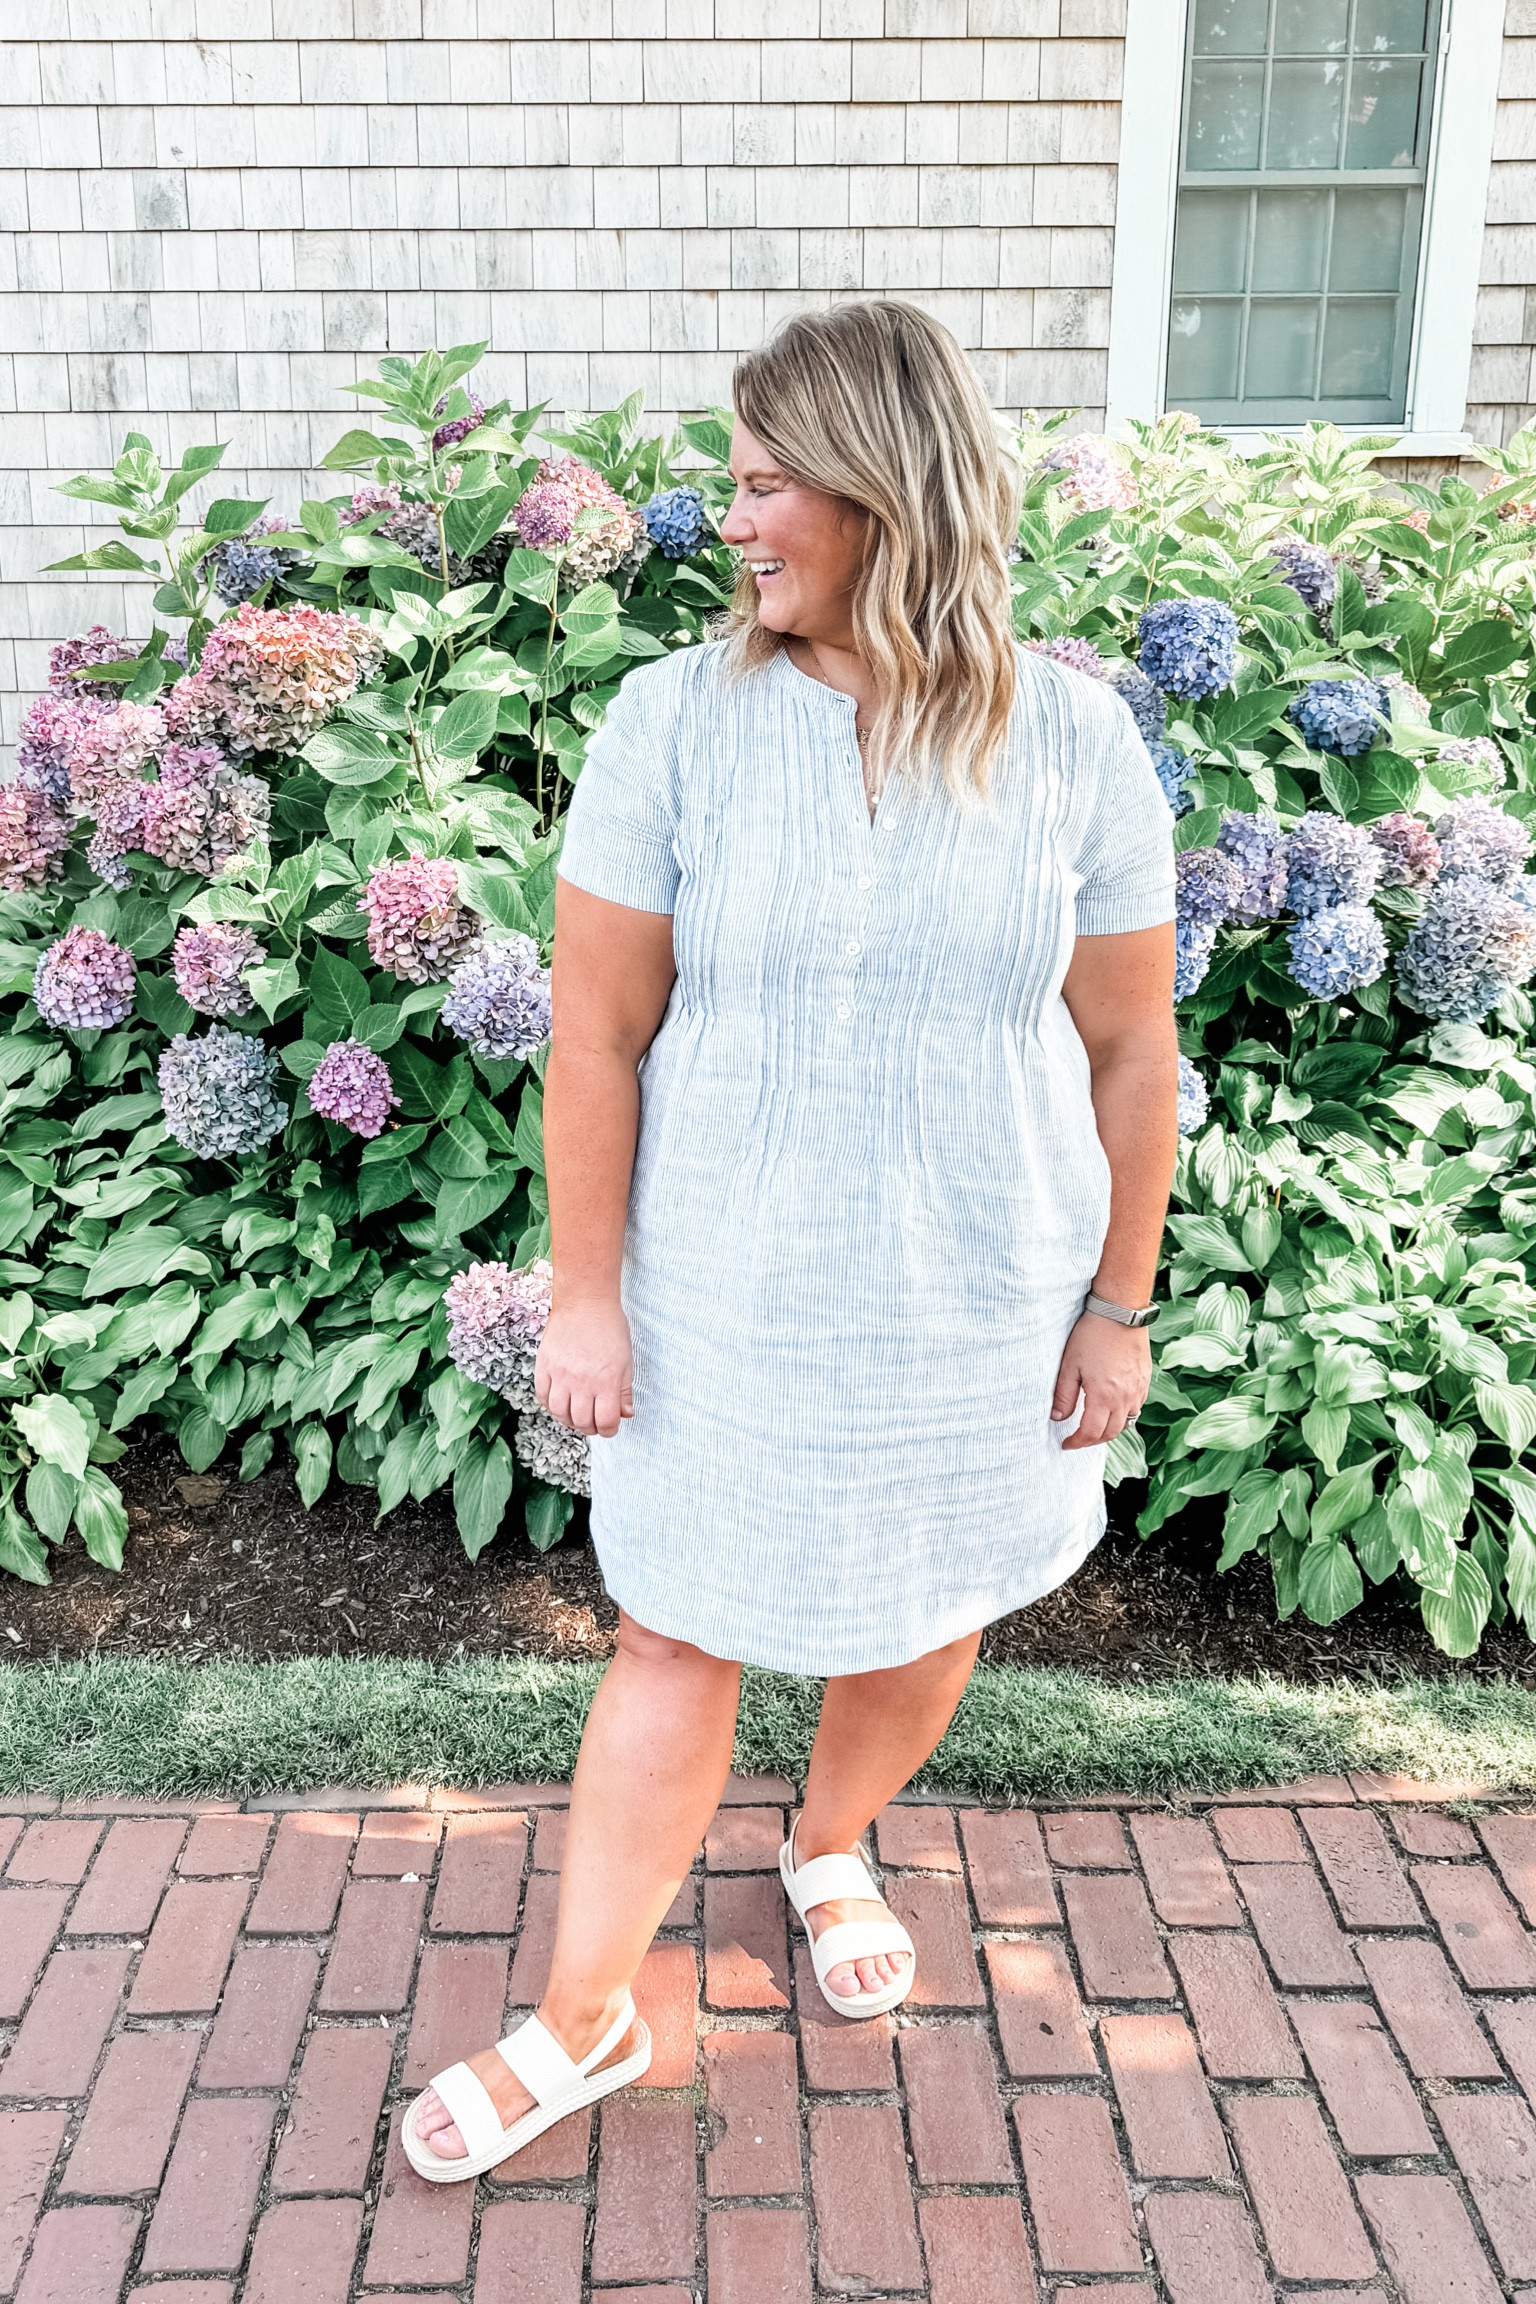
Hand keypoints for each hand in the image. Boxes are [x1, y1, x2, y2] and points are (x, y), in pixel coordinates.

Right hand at [536, 1297, 634, 1438]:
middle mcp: (582, 1381)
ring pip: (560, 1413)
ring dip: (569, 1420)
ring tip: (576, 1414)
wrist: (585, 1301)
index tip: (609, 1426)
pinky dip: (551, 1405)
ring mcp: (560, 1374)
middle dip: (590, 1428)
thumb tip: (625, 1414)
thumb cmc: (609, 1327)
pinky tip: (560, 1401)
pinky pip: (543, 1397)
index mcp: (607, 1381)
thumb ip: (624, 1390)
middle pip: (582, 1422)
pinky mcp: (544, 1366)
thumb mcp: (626, 1360)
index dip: (609, 1430)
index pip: (605, 1422)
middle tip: (593, 1422)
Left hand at [1049, 1311, 1149, 1450]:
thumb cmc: (1092, 1334)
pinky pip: (1137, 1408)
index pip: (1091, 1433)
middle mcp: (1125, 1398)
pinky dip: (1124, 1415)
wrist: (1120, 1312)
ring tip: (1094, 1426)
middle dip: (1093, 1440)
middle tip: (1078, 1438)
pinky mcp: (1145, 1380)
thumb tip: (1057, 1417)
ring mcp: (1138, 1390)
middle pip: (1111, 1433)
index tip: (1066, 1443)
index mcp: (1104, 1396)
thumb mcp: (1070, 1365)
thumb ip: (1064, 1395)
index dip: (1077, 1443)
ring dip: (1110, 1430)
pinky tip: (1112, 1408)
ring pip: (1127, 1423)